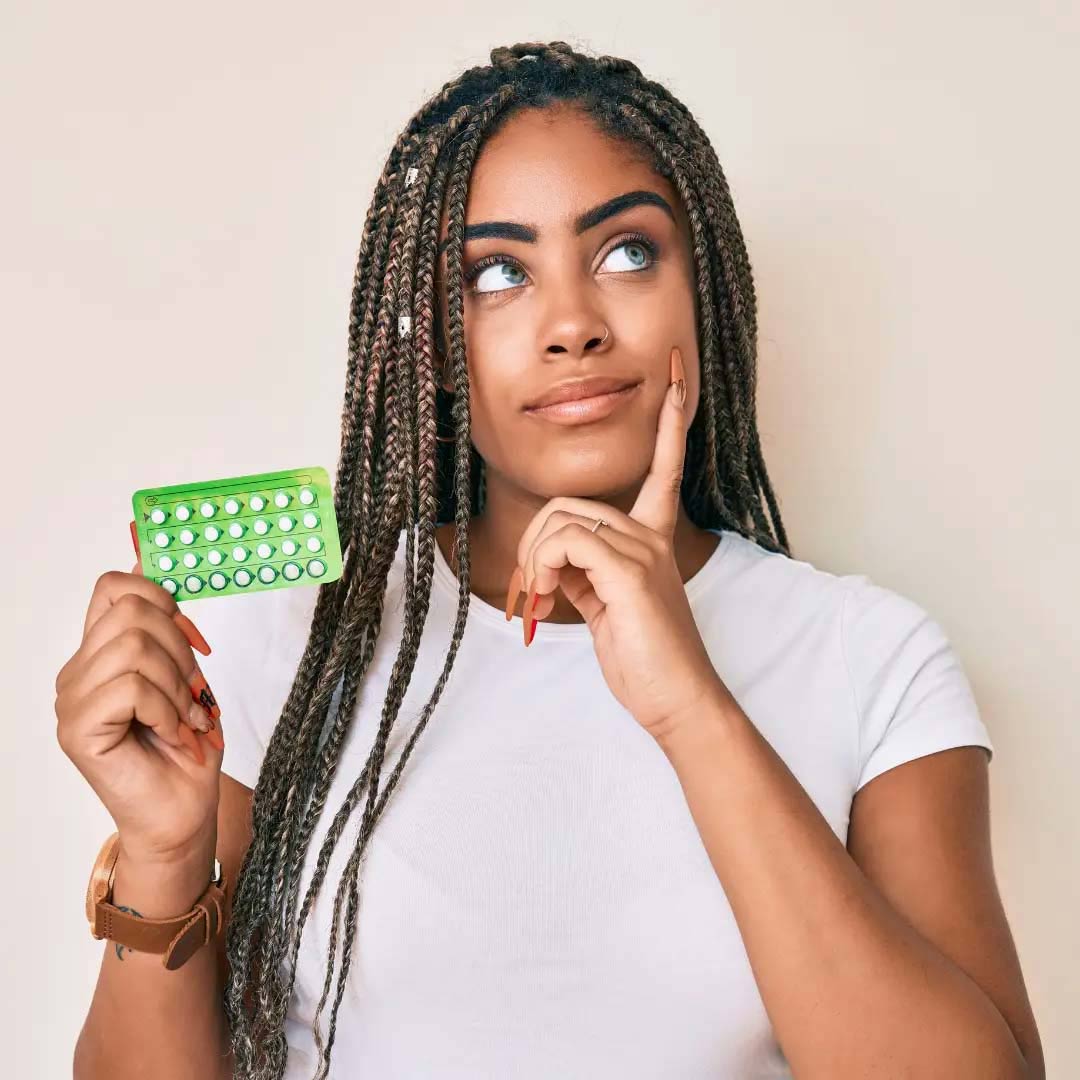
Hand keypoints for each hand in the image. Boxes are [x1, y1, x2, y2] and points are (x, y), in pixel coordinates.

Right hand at [54, 559, 224, 864]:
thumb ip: (167, 622)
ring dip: (177, 685)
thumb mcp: (188, 673)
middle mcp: (78, 671)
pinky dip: (168, 710)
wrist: (185, 813)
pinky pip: (133, 687)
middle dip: (180, 650)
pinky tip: (174, 735)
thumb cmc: (188, 746)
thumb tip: (146, 549)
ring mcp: (72, 700)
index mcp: (102, 651)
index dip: (162, 597)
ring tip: (185, 720)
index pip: (114, 586)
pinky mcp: (77, 729)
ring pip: (134, 647)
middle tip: (195, 694)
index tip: (196, 640)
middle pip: (131, 610)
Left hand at [509, 346, 727, 740]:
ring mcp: (644, 551)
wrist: (677, 701)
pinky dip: (541, 568)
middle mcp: (652, 535)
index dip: (671, 423)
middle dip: (532, 542)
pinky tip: (545, 600)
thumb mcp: (605, 607)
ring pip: (560, 518)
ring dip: (532, 561)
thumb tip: (551, 558)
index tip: (679, 379)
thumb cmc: (645, 659)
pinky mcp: (630, 572)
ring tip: (540, 601)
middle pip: (567, 502)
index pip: (664, 466)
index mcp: (652, 539)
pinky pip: (566, 540)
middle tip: (529, 589)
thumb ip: (583, 571)